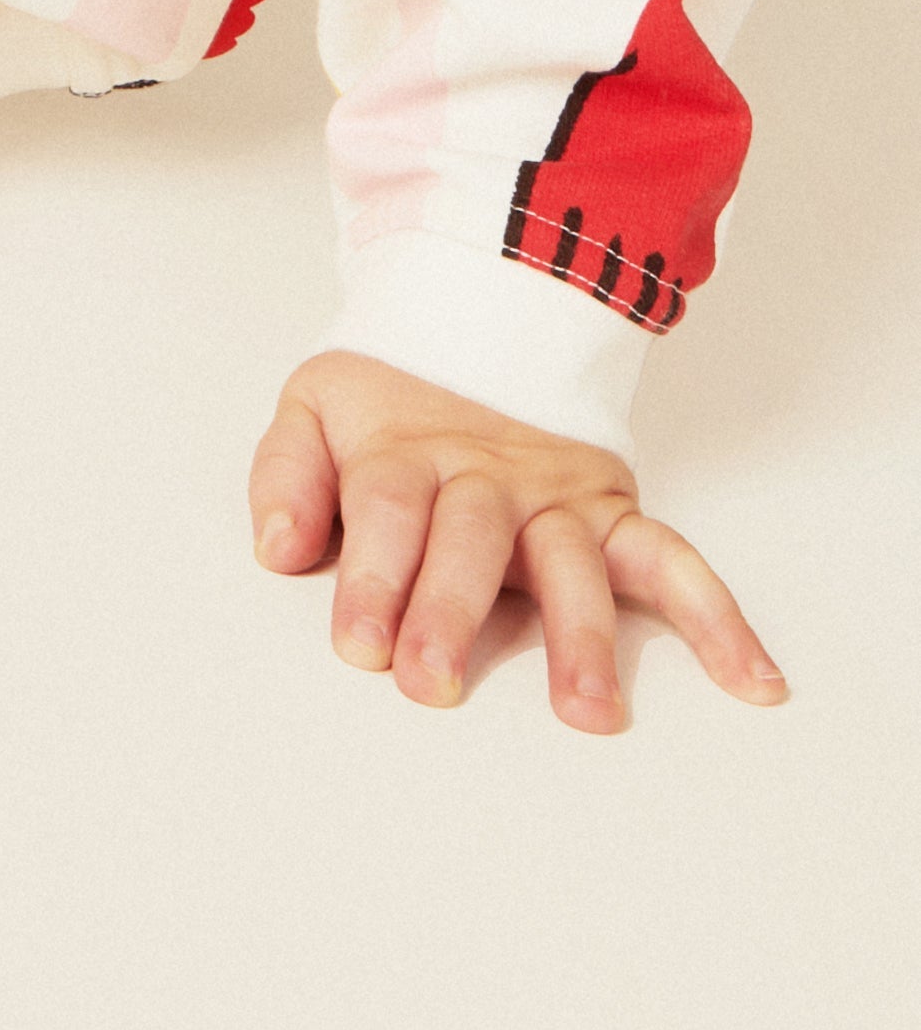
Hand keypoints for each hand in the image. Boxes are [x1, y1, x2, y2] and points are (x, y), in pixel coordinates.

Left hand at [248, 351, 788, 731]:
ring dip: (582, 636)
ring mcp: (557, 498)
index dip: (370, 575)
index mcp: (405, 450)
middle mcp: (487, 476)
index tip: (358, 641)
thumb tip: (277, 549)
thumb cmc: (386, 397)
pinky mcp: (613, 512)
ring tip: (587, 711)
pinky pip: (674, 562)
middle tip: (432, 682)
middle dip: (451, 611)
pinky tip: (751, 680)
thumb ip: (288, 475)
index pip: (386, 512)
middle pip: (470, 540)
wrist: (477, 318)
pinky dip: (719, 618)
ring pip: (572, 563)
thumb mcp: (315, 406)